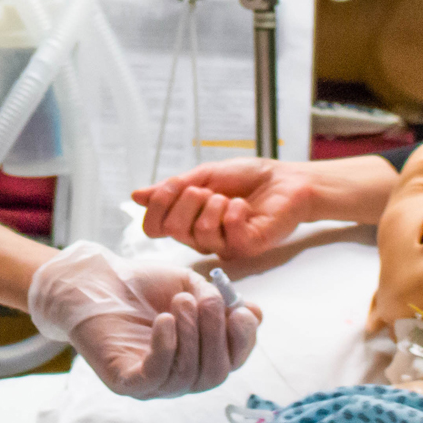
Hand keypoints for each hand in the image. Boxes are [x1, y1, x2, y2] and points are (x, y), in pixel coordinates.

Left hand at [29, 241, 260, 397]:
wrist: (97, 282)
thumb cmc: (144, 285)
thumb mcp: (189, 285)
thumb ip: (218, 299)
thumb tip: (254, 315)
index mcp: (200, 354)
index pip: (233, 360)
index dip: (243, 340)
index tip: (241, 310)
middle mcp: (181, 375)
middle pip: (214, 375)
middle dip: (216, 336)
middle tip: (207, 300)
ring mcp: (154, 383)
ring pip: (187, 377)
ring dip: (190, 335)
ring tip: (179, 301)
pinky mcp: (126, 381)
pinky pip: (154, 377)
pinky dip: (165, 348)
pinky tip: (164, 320)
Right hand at [133, 159, 314, 256]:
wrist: (285, 180)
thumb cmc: (247, 178)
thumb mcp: (205, 175)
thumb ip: (173, 187)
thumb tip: (136, 195)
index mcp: (188, 221)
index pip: (154, 228)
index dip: (157, 206)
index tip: (172, 186)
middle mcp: (201, 238)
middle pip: (173, 229)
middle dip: (188, 199)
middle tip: (208, 190)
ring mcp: (223, 245)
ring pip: (200, 232)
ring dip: (214, 204)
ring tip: (229, 197)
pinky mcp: (246, 247)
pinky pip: (228, 232)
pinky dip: (234, 210)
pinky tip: (244, 206)